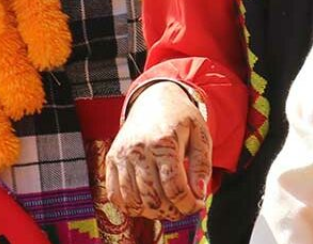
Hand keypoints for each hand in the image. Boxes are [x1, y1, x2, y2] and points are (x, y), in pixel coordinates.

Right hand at [105, 81, 211, 219]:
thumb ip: (202, 167)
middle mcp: (138, 149)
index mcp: (163, 143)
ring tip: (166, 207)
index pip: (174, 188)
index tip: (197, 205)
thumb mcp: (201, 136)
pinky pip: (113, 194)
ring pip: (132, 200)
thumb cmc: (181, 120)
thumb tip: (199, 194)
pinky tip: (144, 204)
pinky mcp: (111, 159)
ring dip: (152, 212)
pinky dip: (128, 206)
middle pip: (153, 198)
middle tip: (183, 208)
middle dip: (172, 211)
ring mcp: (121, 155)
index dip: (188, 205)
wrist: (153, 100)